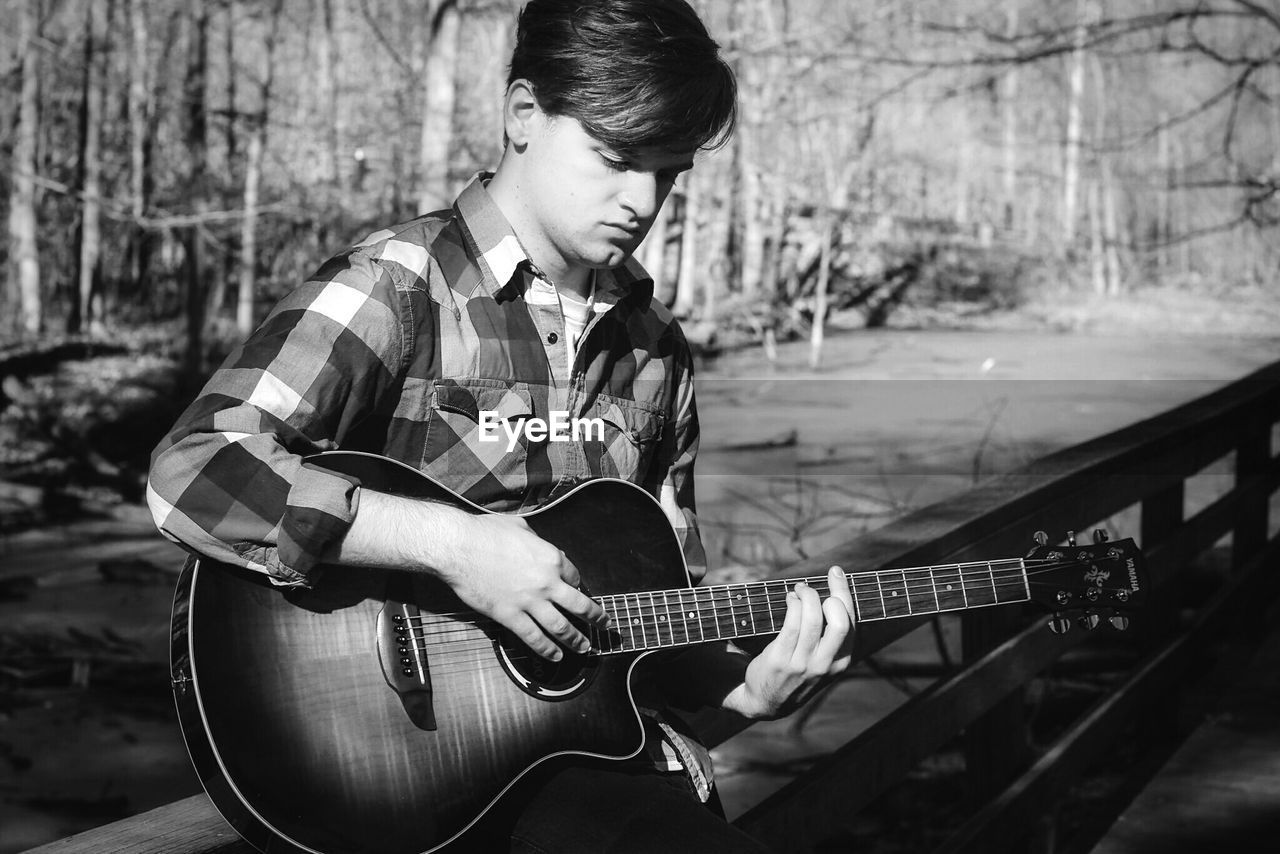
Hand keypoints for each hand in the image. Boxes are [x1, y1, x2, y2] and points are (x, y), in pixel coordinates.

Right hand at [437, 512, 607, 661]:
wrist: (459, 547)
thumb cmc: (484, 533)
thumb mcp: (519, 526)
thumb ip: (534, 538)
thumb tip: (536, 542)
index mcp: (550, 558)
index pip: (574, 575)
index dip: (577, 584)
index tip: (578, 590)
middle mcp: (546, 582)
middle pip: (579, 605)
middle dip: (596, 617)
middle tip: (604, 624)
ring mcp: (529, 602)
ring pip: (561, 627)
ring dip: (576, 640)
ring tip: (585, 648)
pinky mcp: (510, 616)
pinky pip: (534, 638)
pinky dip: (547, 650)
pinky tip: (555, 656)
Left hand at [728, 565, 855, 719]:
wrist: (768, 701)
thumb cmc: (798, 672)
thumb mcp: (823, 661)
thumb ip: (832, 635)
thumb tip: (835, 590)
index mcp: (841, 661)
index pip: (851, 622)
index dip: (844, 592)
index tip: (836, 572)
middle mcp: (826, 664)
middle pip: (840, 621)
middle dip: (831, 593)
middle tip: (813, 587)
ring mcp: (803, 664)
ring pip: (813, 618)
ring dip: (806, 595)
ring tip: (798, 589)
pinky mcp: (781, 660)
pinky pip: (791, 624)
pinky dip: (792, 604)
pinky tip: (789, 599)